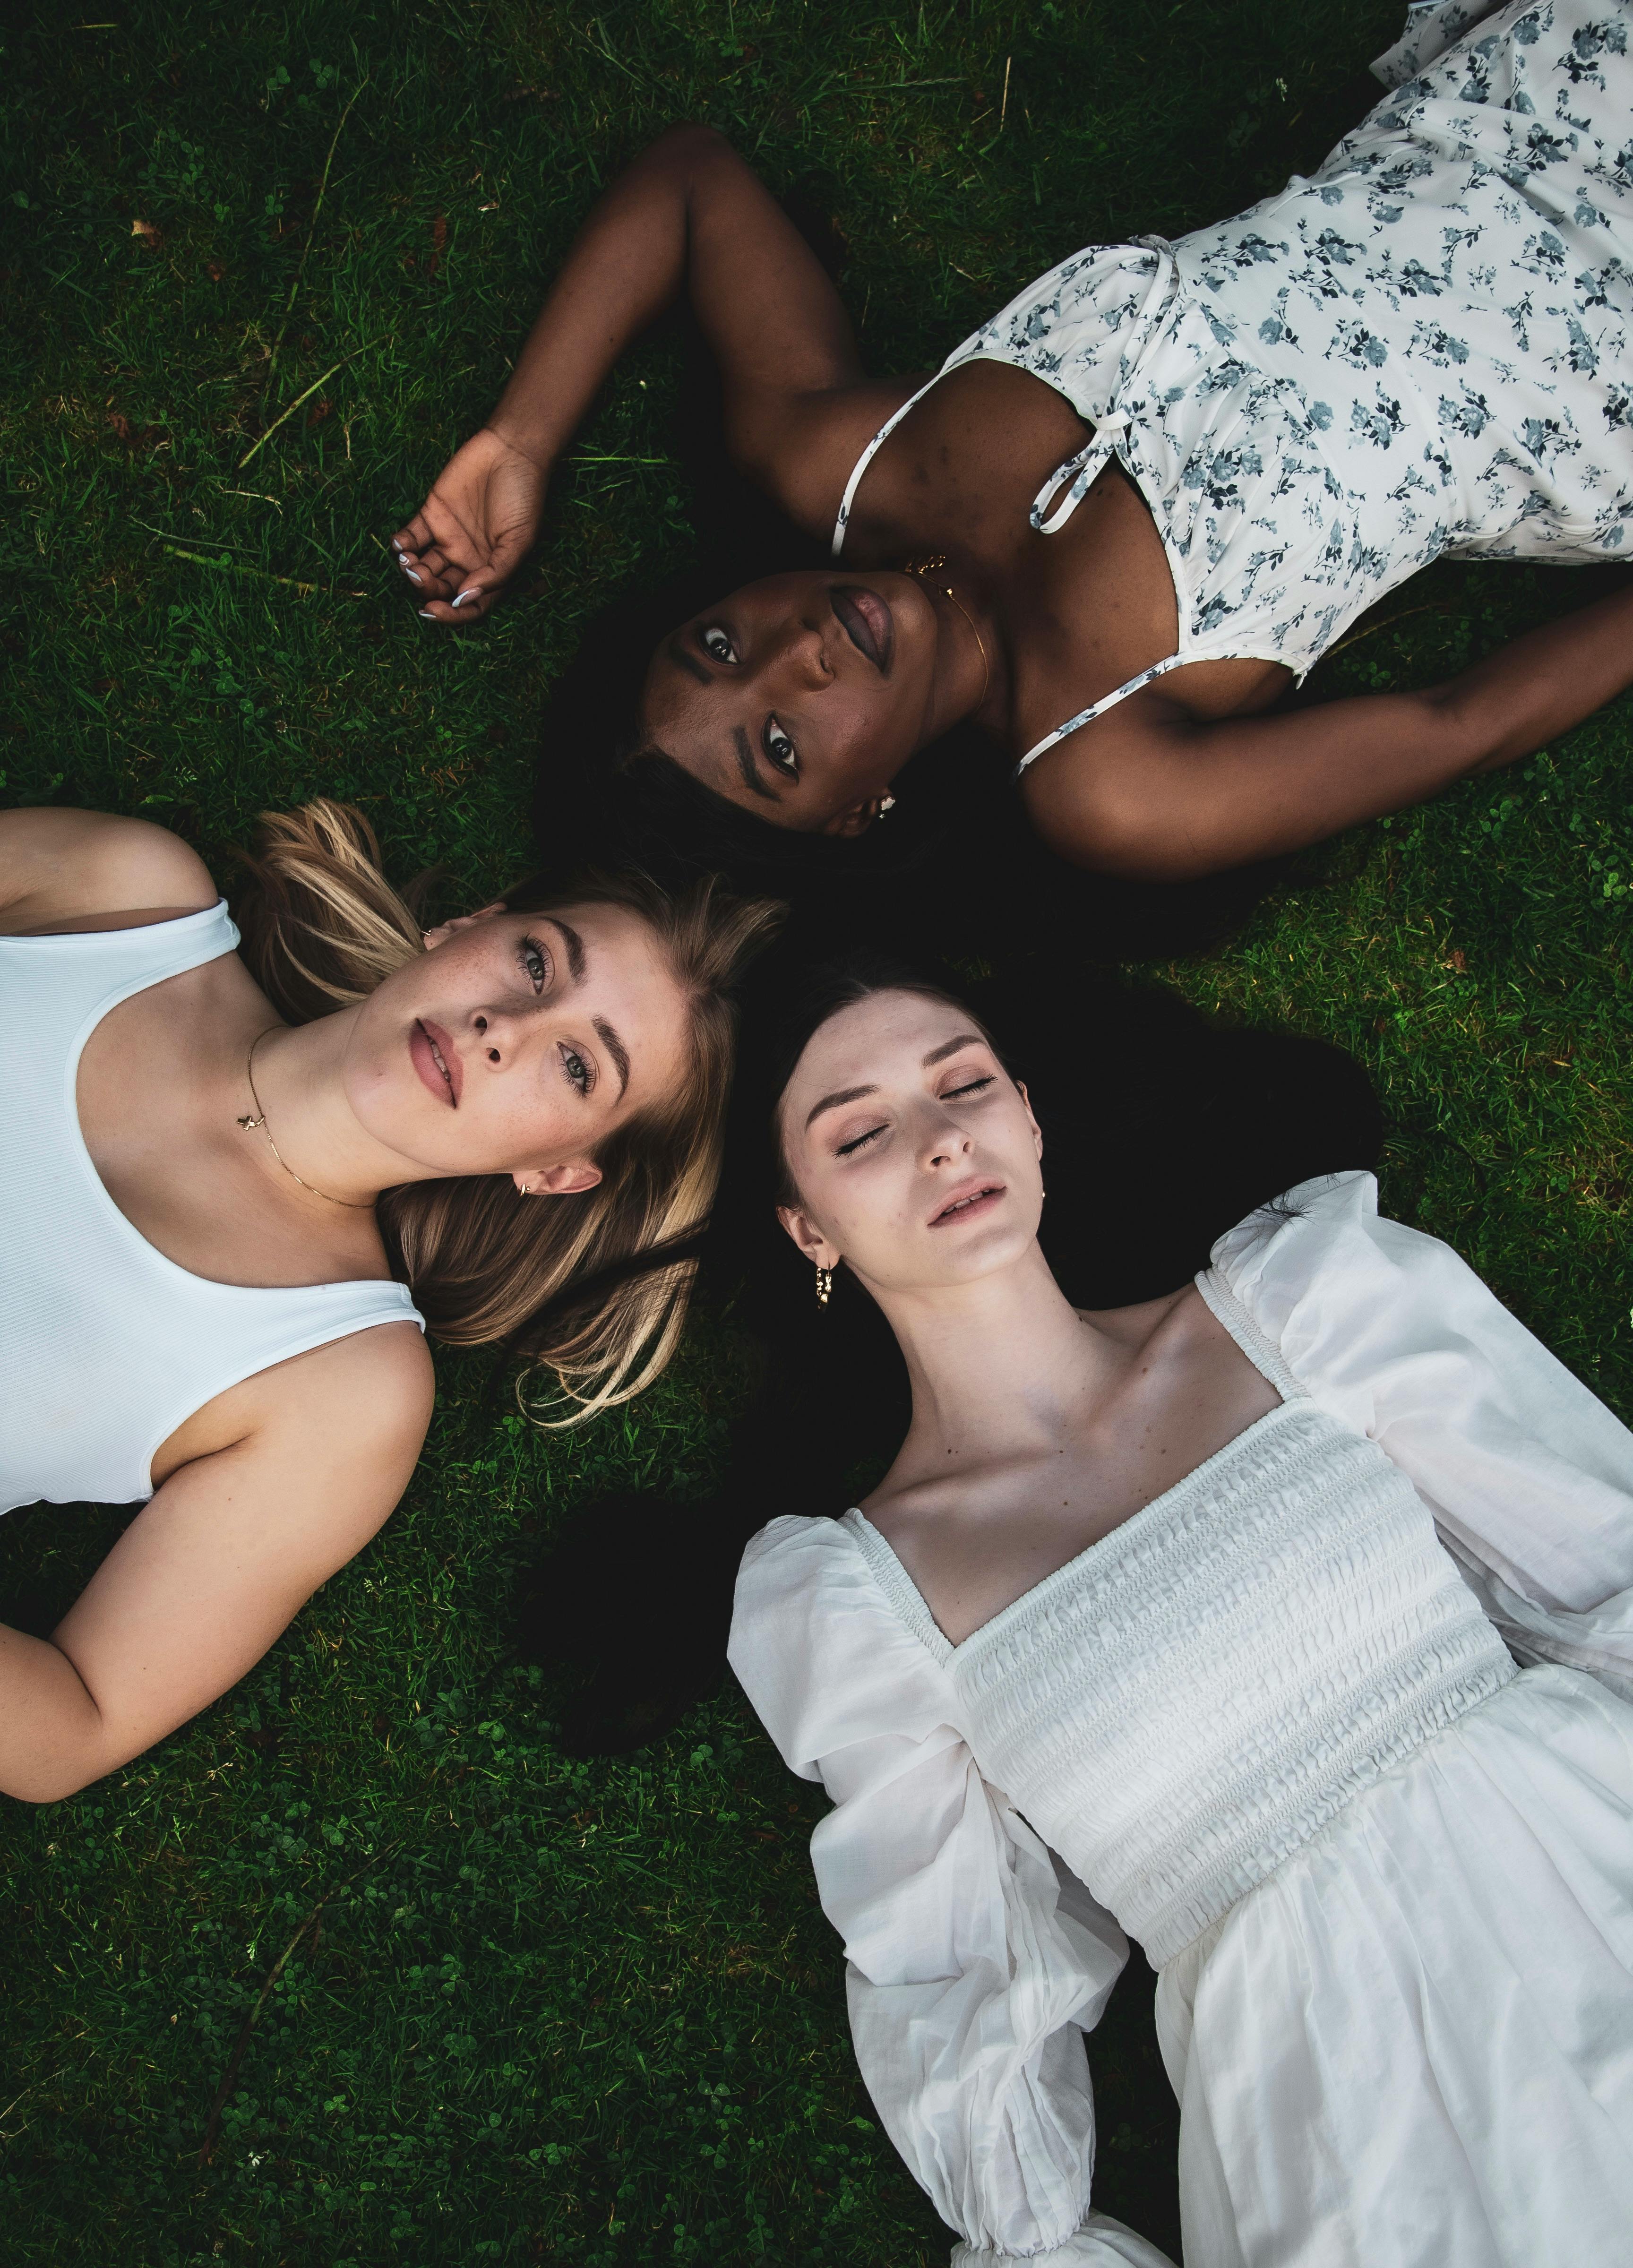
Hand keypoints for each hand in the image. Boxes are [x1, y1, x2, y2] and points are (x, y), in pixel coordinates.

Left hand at [391, 426, 549, 621]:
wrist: (510, 451)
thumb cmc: (523, 497)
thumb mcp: (519, 541)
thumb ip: (496, 573)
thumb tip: (465, 598)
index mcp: (489, 571)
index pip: (467, 605)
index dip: (450, 615)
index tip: (433, 609)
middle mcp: (467, 559)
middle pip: (440, 587)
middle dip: (426, 588)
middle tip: (418, 575)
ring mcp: (448, 538)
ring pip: (423, 565)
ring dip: (411, 570)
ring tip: (407, 561)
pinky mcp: (432, 514)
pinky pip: (411, 536)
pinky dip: (401, 544)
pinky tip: (399, 545)